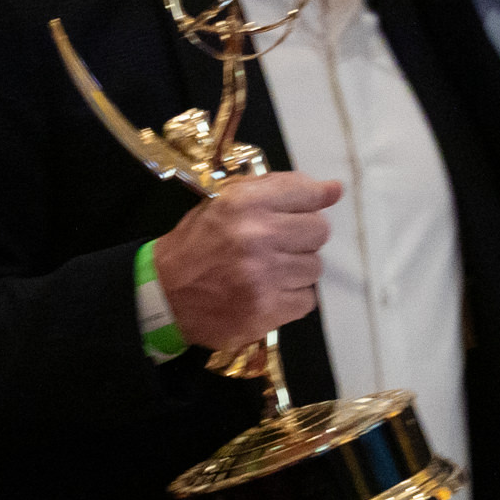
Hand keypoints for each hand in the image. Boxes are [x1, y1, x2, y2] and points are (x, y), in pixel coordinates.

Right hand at [153, 172, 336, 351]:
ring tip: (268, 271)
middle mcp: (257, 236)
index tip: (312, 206)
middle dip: (302, 237)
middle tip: (277, 245)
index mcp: (244, 203)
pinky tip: (268, 292)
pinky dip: (291, 297)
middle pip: (318, 231)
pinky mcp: (267, 310)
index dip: (312, 201)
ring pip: (314, 268)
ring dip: (296, 269)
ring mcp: (263, 276)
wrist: (165, 294)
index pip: (305, 193)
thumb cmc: (198, 243)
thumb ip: (277, 189)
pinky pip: (307, 300)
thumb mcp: (225, 202)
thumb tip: (334, 189)